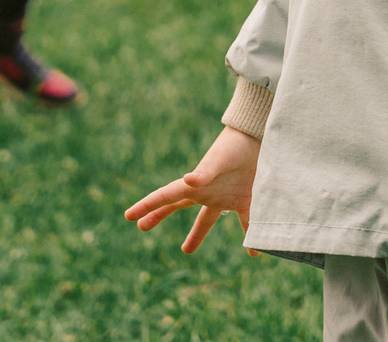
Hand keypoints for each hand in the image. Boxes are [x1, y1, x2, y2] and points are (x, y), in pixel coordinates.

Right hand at [127, 126, 259, 252]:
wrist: (258, 136)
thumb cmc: (235, 146)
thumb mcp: (218, 160)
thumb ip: (205, 173)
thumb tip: (188, 181)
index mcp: (195, 184)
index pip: (165, 197)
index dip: (147, 206)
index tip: (128, 216)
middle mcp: (207, 191)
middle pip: (179, 206)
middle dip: (159, 216)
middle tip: (142, 227)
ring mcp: (226, 195)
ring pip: (208, 219)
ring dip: (197, 234)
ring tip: (187, 250)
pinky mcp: (246, 198)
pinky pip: (246, 221)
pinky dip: (249, 235)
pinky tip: (253, 252)